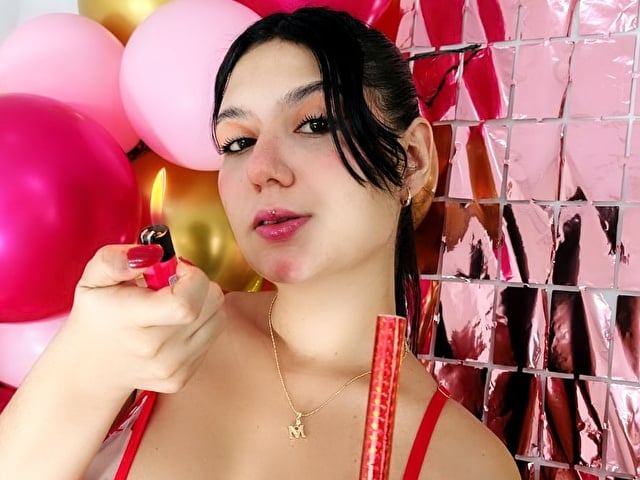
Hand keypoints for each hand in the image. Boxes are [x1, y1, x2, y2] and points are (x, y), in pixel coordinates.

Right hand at [62, 244, 223, 396]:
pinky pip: (212, 336)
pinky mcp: (183, 377)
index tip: (176, 268)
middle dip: (199, 284)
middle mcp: (156, 350)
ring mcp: (172, 367)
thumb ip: (116, 260)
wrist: (90, 370)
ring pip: (218, 317)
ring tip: (173, 303)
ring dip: (203, 302)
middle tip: (173, 283)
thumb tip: (153, 254)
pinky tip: (174, 324)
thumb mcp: (92, 279)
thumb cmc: (96, 317)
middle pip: (211, 304)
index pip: (185, 302)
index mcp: (132, 322)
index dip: (192, 276)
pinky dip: (201, 323)